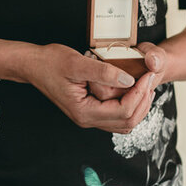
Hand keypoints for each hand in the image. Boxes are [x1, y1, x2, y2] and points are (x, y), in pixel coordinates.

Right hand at [25, 44, 155, 133]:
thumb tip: (129, 79)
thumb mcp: (78, 63)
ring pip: (124, 123)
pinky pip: (116, 117)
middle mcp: (87, 120)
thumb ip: (104, 72)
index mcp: (84, 112)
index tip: (148, 74)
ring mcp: (89, 118)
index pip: (123, 111)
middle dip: (144, 101)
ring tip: (147, 85)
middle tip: (151, 78)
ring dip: (139, 106)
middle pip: (127, 121)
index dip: (140, 93)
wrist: (33, 65)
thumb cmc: (51, 62)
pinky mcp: (90, 111)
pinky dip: (130, 106)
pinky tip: (134, 89)